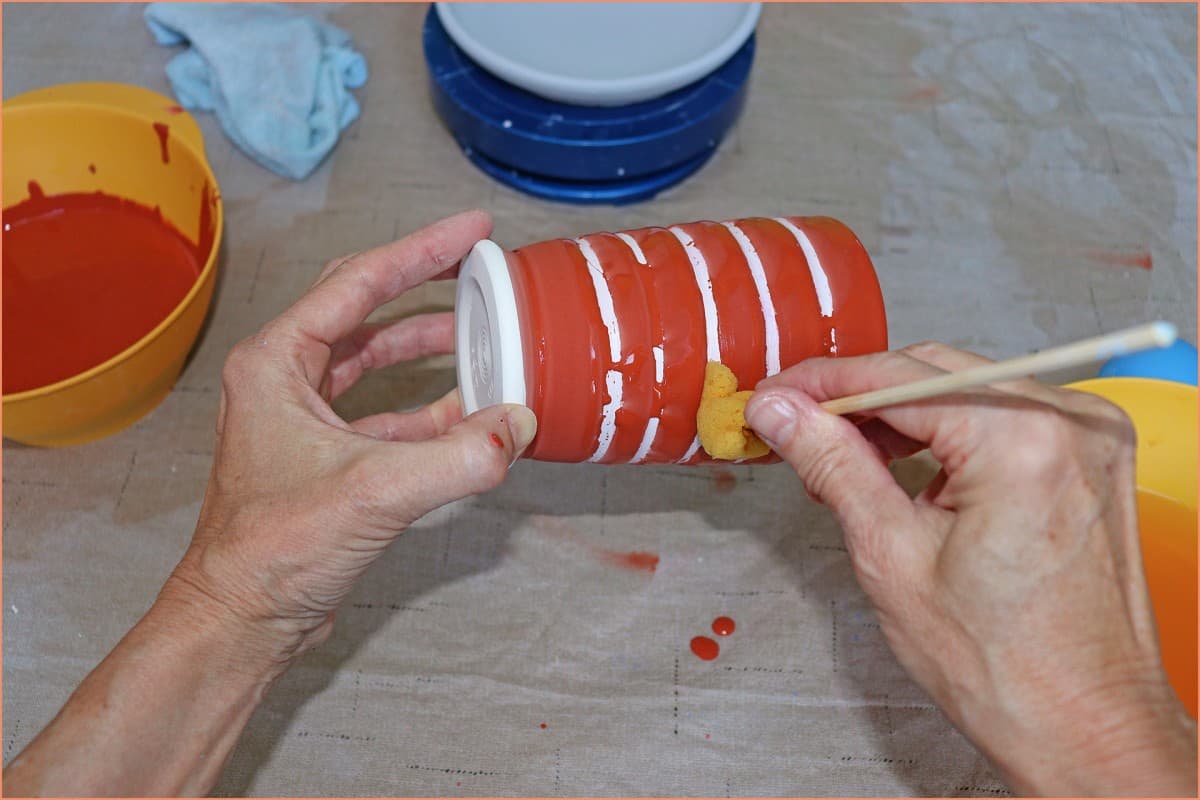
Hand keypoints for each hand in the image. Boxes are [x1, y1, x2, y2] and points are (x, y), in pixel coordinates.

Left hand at [163, 209, 536, 671]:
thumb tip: (519, 426)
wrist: (241, 620)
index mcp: (276, 363)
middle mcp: (286, 380)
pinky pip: (388, 413)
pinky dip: (430, 409)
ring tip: (484, 335)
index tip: (472, 231)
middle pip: (366, 310)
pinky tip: (471, 411)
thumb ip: (456, 457)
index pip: (358, 282)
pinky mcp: (329, 457)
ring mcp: (307, 419)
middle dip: (425, 287)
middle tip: (478, 267)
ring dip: (430, 349)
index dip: (422, 252)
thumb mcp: (372, 493)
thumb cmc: (269, 554)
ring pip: (376, 361)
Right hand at [744, 342, 1196, 795]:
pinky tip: (904, 464)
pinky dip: (947, 433)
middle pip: (932, 372)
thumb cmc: (1008, 669)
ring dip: (899, 416)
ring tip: (843, 457)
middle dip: (857, 399)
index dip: (822, 383)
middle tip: (795, 425)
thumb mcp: (891, 556)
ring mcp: (1091, 437)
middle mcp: (1070, 422)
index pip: (896, 376)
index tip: (776, 395)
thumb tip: (782, 412)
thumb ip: (832, 465)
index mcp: (1022, 440)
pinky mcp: (1093, 458)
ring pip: (966, 391)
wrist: (1086, 727)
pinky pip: (1002, 417)